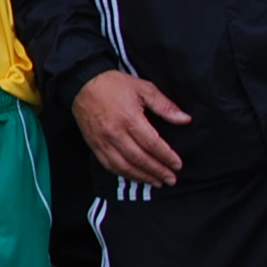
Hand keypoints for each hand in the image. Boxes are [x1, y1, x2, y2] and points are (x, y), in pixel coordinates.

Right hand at [72, 70, 188, 185]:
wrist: (82, 84)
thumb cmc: (114, 84)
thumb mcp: (143, 88)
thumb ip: (164, 106)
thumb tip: (185, 119)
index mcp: (129, 118)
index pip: (152, 144)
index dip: (167, 157)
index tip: (178, 165)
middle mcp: (115, 133)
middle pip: (139, 158)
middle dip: (157, 171)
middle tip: (171, 179)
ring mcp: (103, 141)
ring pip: (124, 166)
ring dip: (142, 176)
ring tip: (156, 182)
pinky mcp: (94, 144)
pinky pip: (109, 164)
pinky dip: (123, 173)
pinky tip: (135, 176)